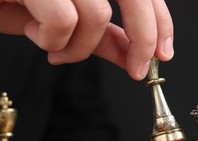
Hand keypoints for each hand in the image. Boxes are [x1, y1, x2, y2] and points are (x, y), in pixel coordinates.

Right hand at [0, 0, 173, 79]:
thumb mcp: (63, 21)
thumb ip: (101, 36)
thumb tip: (132, 54)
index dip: (159, 22)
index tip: (162, 53)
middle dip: (143, 37)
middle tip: (138, 68)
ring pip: (97, 15)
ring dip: (78, 47)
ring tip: (55, 47)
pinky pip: (63, 19)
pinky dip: (52, 40)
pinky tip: (35, 33)